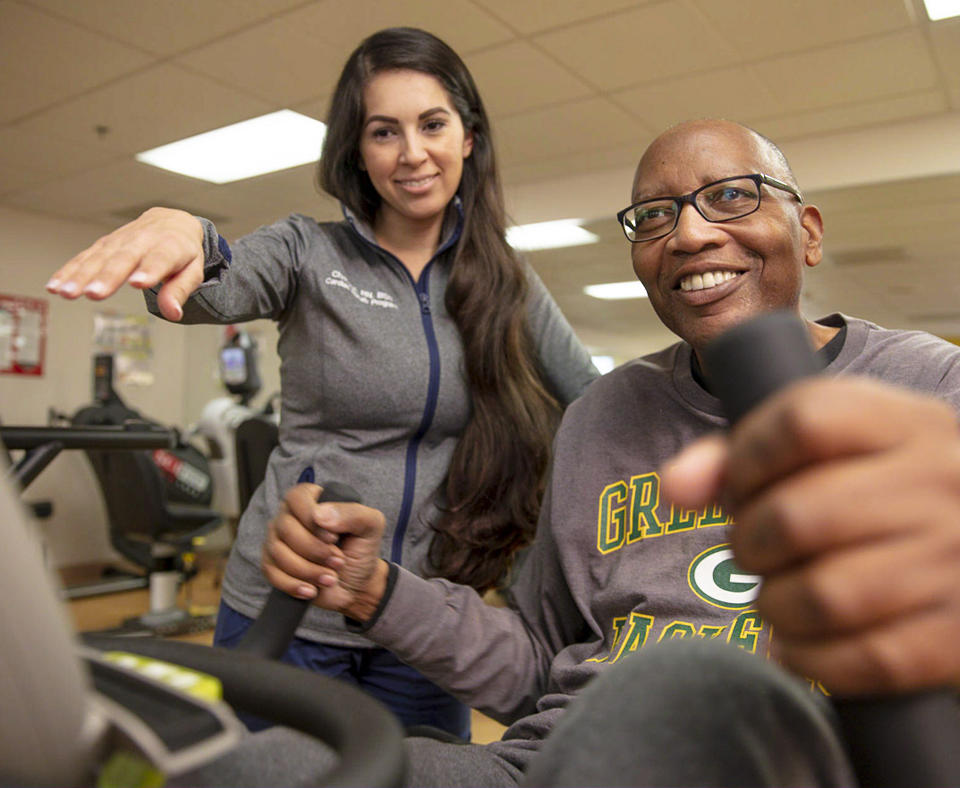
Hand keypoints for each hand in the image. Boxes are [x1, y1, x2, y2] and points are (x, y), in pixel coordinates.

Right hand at [45, 207, 204, 321]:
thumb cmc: (184, 251)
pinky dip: (69, 270)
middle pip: (123, 259)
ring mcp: (120, 241)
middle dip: (108, 276)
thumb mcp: (192, 270)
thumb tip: (173, 313)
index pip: (159, 258)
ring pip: (99, 257)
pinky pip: (84, 257)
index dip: (149, 270)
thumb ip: (180, 290)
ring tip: (67, 293)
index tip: (139, 283)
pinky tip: (54, 286)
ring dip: (81, 275)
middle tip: (94, 294)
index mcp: (170, 246)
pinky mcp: (104, 244)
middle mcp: (142, 240)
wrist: (171, 222)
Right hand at [262, 483, 387, 619]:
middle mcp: (289, 517)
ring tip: (330, 577)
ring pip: (279, 553)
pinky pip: (272, 574)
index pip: (297, 497)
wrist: (357, 585)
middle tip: (338, 561)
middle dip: (315, 550)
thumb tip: (319, 514)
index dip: (312, 519)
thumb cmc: (361, 550)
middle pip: (286, 528)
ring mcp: (277, 541)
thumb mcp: (370, 526)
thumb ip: (353, 513)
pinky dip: (294, 585)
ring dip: (308, 570)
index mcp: (311, 500)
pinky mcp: (273, 566)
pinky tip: (312, 590)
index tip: (334, 537)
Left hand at [661, 377, 959, 694]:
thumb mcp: (828, 450)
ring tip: (776, 596)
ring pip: (823, 595)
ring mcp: (958, 559)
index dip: (745, 458)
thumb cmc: (877, 490)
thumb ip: (737, 456)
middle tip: (753, 550)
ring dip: (773, 605)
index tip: (740, 485)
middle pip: (795, 515)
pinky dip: (810, 660)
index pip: (802, 420)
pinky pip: (865, 661)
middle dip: (747, 542)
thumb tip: (673, 489)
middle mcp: (941, 482)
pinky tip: (798, 644)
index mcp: (905, 423)